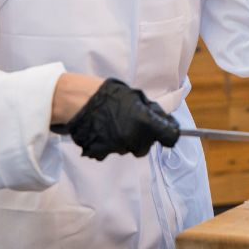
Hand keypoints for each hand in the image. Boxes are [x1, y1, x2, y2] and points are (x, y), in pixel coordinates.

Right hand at [52, 78, 179, 159]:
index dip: (170, 134)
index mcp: (145, 122)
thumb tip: (165, 121)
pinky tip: (104, 130)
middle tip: (133, 122)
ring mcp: (117, 148)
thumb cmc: (109, 94)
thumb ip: (152, 111)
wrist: (78, 100)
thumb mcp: (136, 97)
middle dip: (143, 137)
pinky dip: (109, 143)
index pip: (170, 137)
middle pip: (146, 146)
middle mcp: (133, 138)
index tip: (166, 132)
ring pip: (128, 148)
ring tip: (114, 122)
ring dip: (126, 139)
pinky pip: (111, 151)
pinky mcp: (102, 153)